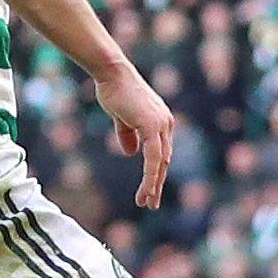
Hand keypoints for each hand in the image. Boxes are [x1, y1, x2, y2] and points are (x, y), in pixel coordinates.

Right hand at [95, 63, 178, 209]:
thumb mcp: (122, 118)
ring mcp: (161, 125)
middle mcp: (166, 124)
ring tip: (148, 202)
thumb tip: (131, 153)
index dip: (155, 172)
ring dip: (154, 185)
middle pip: (164, 160)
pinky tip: (147, 189)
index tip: (148, 190)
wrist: (112, 74)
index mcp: (161, 122)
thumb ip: (128, 135)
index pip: (161, 153)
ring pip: (161, 162)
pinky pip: (154, 157)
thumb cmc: (115, 91)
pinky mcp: (152, 126)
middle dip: (157, 184)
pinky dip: (151, 175)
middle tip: (151, 204)